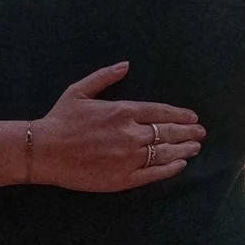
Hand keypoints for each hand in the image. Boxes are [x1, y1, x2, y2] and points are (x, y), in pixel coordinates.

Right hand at [29, 63, 205, 190]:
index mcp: (123, 111)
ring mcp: (129, 157)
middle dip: (188, 133)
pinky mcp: (123, 178)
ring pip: (165, 153)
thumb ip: (104, 77)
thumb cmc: (60, 120)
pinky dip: (170, 169)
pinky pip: (154, 173)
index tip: (193, 118)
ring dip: (183, 150)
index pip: (161, 112)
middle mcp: (131, 134)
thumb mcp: (79, 91)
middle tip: (200, 134)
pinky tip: (179, 165)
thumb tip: (125, 65)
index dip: (180, 115)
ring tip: (194, 148)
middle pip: (168, 133)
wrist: (44, 151)